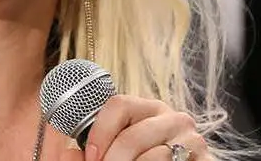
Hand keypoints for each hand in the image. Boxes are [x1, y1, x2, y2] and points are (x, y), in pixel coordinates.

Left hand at [58, 95, 211, 160]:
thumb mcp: (117, 150)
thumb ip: (92, 148)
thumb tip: (67, 152)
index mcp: (149, 109)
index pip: (118, 104)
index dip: (99, 132)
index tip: (89, 156)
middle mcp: (174, 118)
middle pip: (131, 136)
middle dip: (111, 160)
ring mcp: (193, 141)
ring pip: (152, 157)